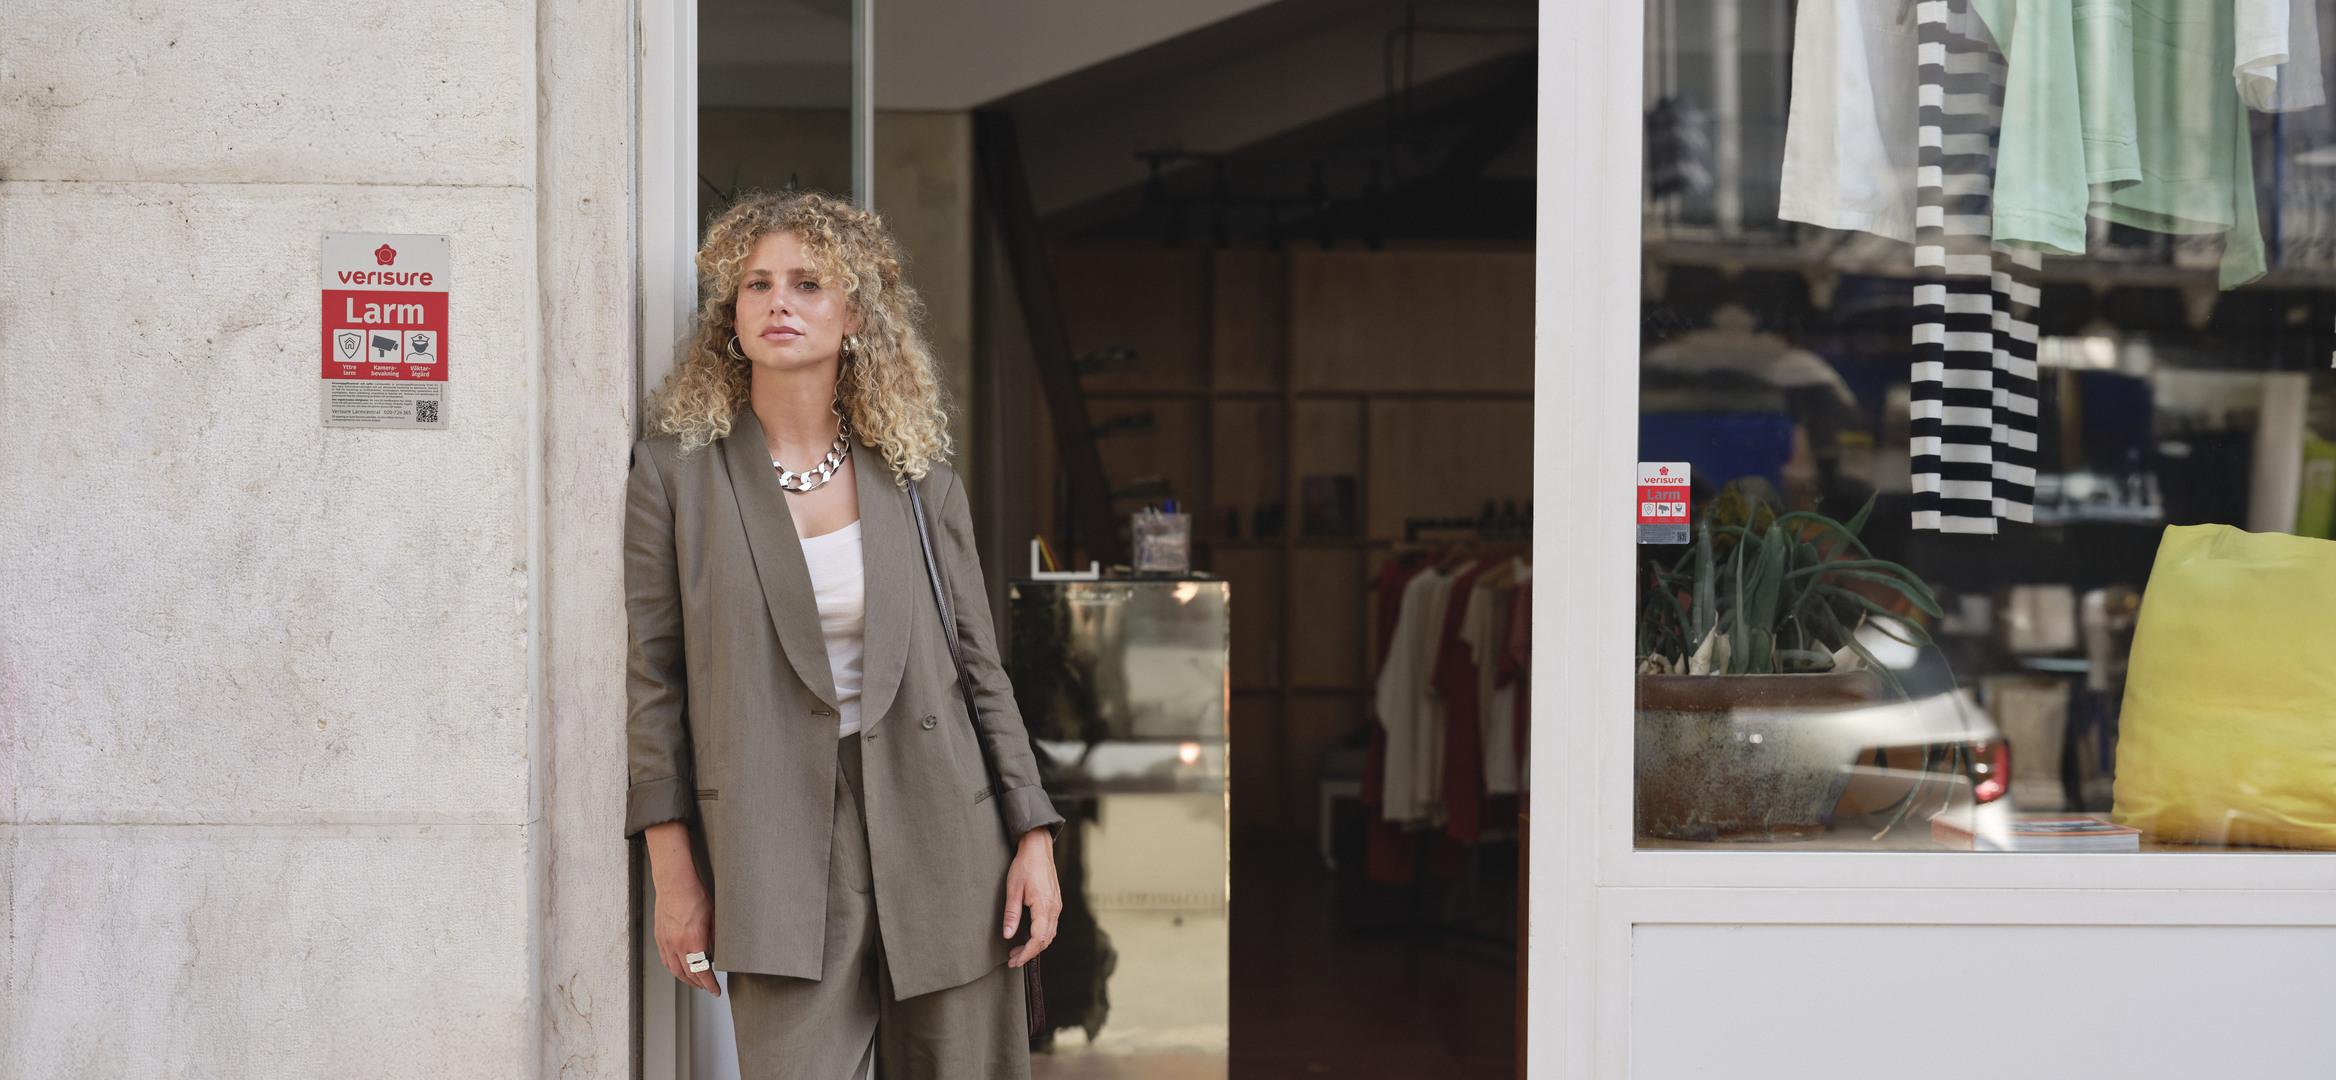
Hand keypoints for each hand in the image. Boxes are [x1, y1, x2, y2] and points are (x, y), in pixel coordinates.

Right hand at [647, 822, 720, 997]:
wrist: (674, 883)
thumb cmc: (694, 896)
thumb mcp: (713, 918)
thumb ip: (714, 938)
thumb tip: (718, 952)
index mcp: (693, 942)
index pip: (701, 972)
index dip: (709, 985)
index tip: (716, 991)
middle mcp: (677, 945)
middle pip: (687, 975)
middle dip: (699, 984)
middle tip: (708, 987)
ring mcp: (666, 942)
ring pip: (674, 970)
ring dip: (685, 979)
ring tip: (695, 981)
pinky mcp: (659, 937)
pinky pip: (666, 960)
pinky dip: (674, 968)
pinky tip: (679, 968)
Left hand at [1002, 829, 1060, 967]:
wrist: (1038, 849)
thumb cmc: (1025, 866)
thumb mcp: (1013, 890)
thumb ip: (1011, 914)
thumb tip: (1008, 935)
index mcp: (1044, 907)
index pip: (1038, 939)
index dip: (1026, 953)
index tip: (1014, 961)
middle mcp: (1054, 908)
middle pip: (1045, 940)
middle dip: (1029, 953)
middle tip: (1013, 959)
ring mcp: (1057, 906)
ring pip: (1050, 934)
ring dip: (1035, 945)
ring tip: (1018, 950)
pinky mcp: (1056, 903)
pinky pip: (1051, 925)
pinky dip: (1041, 936)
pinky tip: (1029, 935)